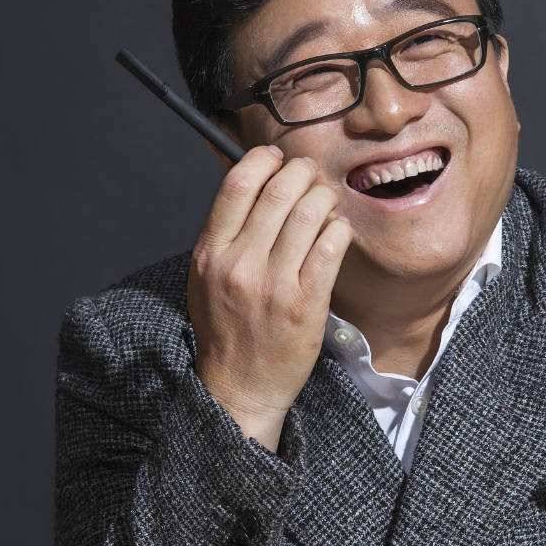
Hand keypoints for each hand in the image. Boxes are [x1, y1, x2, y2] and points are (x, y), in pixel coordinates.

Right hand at [188, 145, 353, 451]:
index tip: (278, 158)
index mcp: (211, 252)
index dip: (264, 159)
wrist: (240, 387)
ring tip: (326, 202)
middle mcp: (240, 264)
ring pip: (310, 213)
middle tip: (311, 175)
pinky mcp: (306, 303)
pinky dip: (339, 229)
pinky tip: (337, 232)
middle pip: (279, 191)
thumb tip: (255, 181)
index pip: (237, 184)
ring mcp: (275, 284)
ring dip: (325, 198)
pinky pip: (331, 247)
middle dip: (302, 172)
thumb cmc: (226, 328)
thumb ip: (226, 233)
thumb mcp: (207, 277)